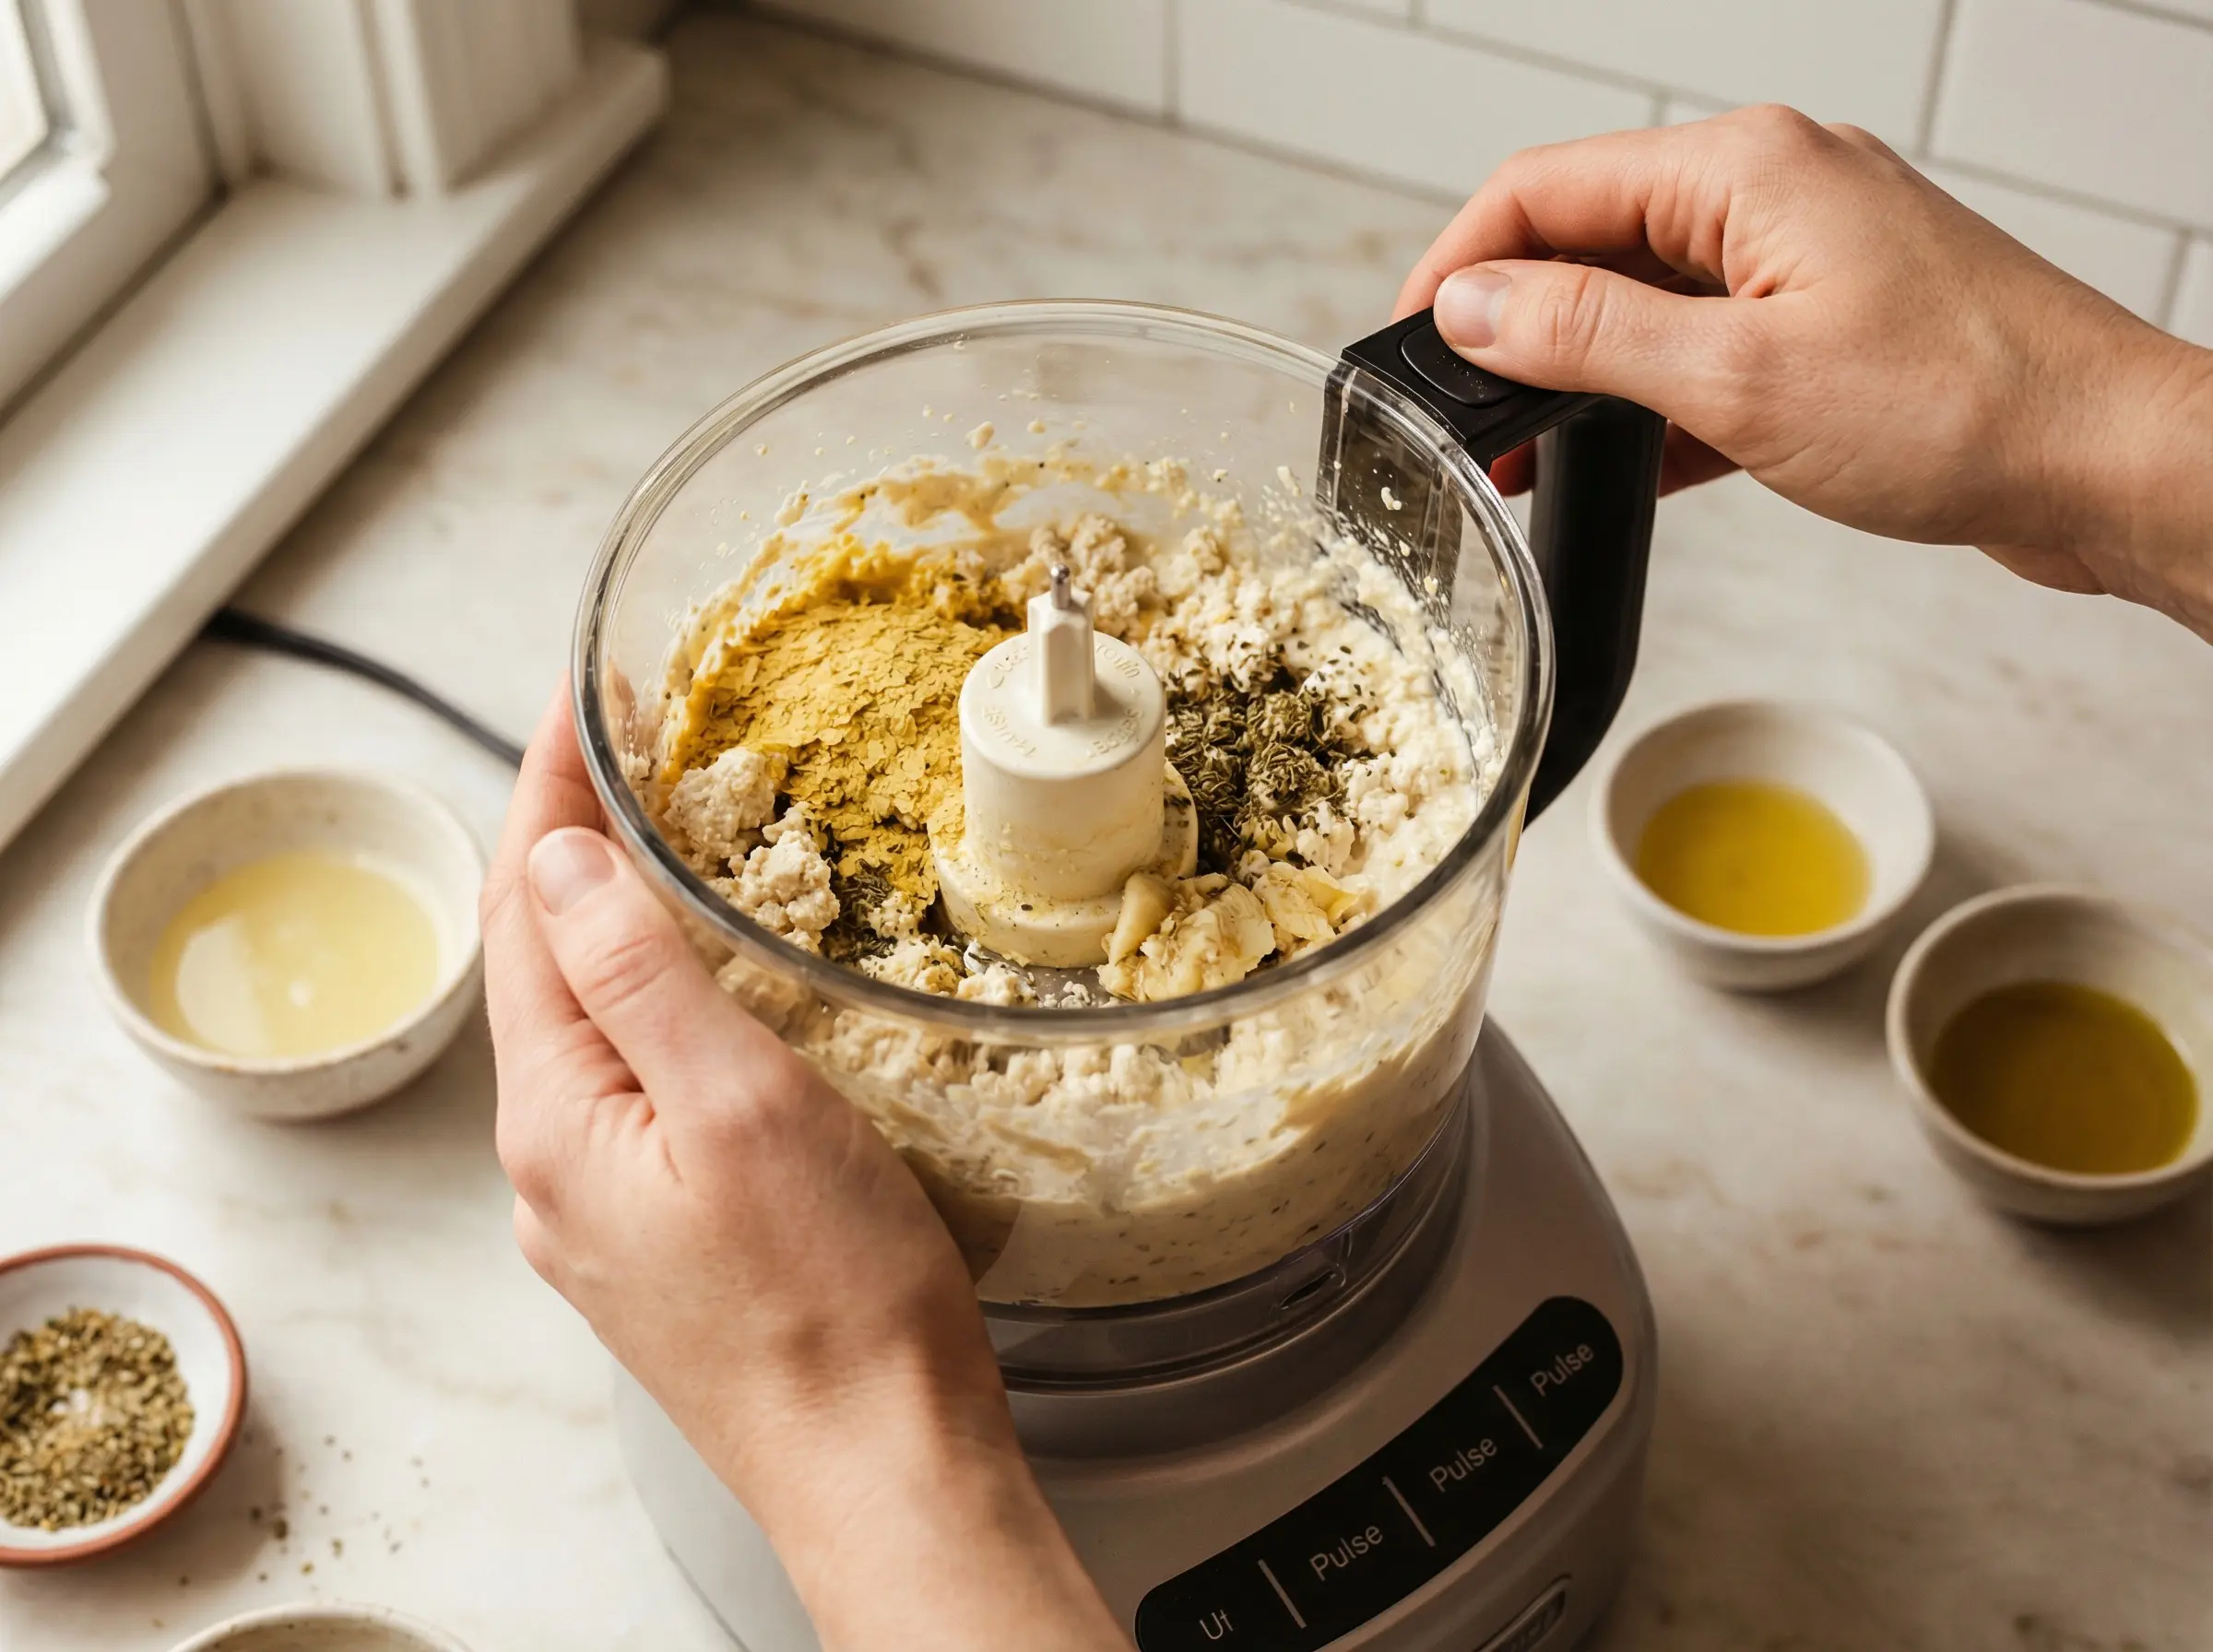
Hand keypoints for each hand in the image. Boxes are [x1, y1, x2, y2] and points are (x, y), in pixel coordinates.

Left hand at [481, 685, 1127, 1651]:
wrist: (879, 1461)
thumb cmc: (831, 1301)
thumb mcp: (740, 1108)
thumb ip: (640, 978)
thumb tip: (564, 859)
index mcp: (558, 1120)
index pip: (528, 910)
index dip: (547, 788)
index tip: (576, 693)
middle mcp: (553, 1167)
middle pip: (543, 964)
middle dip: (573, 843)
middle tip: (626, 742)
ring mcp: (601, 1209)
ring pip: (588, 1027)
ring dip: (615, 921)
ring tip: (665, 835)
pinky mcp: (659, 1238)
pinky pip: (631, 1087)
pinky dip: (653, 1004)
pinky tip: (704, 989)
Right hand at [1398, 106, 2212, 636]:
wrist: (2107, 465)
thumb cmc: (1966, 408)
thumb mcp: (1736, 378)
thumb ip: (1585, 335)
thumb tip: (1470, 306)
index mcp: (1742, 171)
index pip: (1544, 188)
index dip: (1457, 264)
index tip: (1407, 344)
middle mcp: (1770, 194)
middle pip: (1590, 239)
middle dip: (1512, 329)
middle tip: (1459, 420)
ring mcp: (1803, 260)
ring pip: (1645, 303)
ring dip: (1580, 376)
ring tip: (1525, 459)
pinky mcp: (1830, 327)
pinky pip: (1705, 351)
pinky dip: (1653, 407)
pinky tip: (1625, 469)